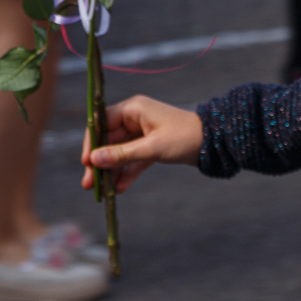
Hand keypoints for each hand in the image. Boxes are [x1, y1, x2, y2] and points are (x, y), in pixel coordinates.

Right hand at [80, 95, 202, 194]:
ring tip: (102, 192)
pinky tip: (119, 188)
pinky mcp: (152, 145)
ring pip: (120, 152)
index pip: (102, 122)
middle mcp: (135, 117)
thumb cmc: (184, 138)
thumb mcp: (152, 148)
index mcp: (134, 109)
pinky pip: (134, 159)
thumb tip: (94, 160)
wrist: (214, 143)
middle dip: (100, 162)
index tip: (86, 162)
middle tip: (89, 183)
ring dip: (111, 170)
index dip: (92, 142)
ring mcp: (143, 132)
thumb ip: (122, 154)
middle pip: (109, 139)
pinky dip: (127, 172)